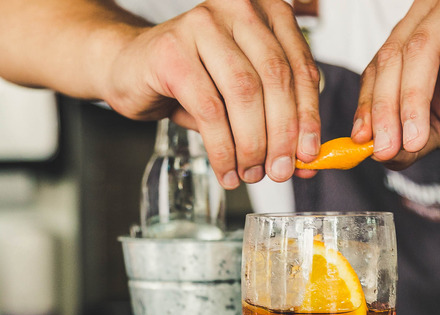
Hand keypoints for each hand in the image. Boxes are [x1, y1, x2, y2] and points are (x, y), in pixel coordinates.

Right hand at [102, 0, 321, 187]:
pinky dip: (222, 148)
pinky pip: (209, 109)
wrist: (129, 67)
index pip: (299, 67)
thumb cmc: (191, 78)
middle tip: (280, 171)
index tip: (310, 154)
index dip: (309, 115)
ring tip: (250, 172)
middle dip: (282, 134)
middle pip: (275, 78)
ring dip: (252, 143)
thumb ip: (275, 118)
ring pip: (244, 93)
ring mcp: (202, 25)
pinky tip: (225, 169)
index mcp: (265, 12)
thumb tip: (306, 161)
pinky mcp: (172, 51)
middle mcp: (238, 8)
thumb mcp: (240, 93)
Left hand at [352, 0, 439, 168]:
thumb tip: (376, 153)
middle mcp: (435, 10)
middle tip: (385, 147)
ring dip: (413, 101)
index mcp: (417, 30)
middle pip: (393, 57)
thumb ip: (410, 137)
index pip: (379, 65)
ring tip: (414, 141)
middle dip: (385, 108)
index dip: (367, 103)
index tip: (361, 141)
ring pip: (422, 50)